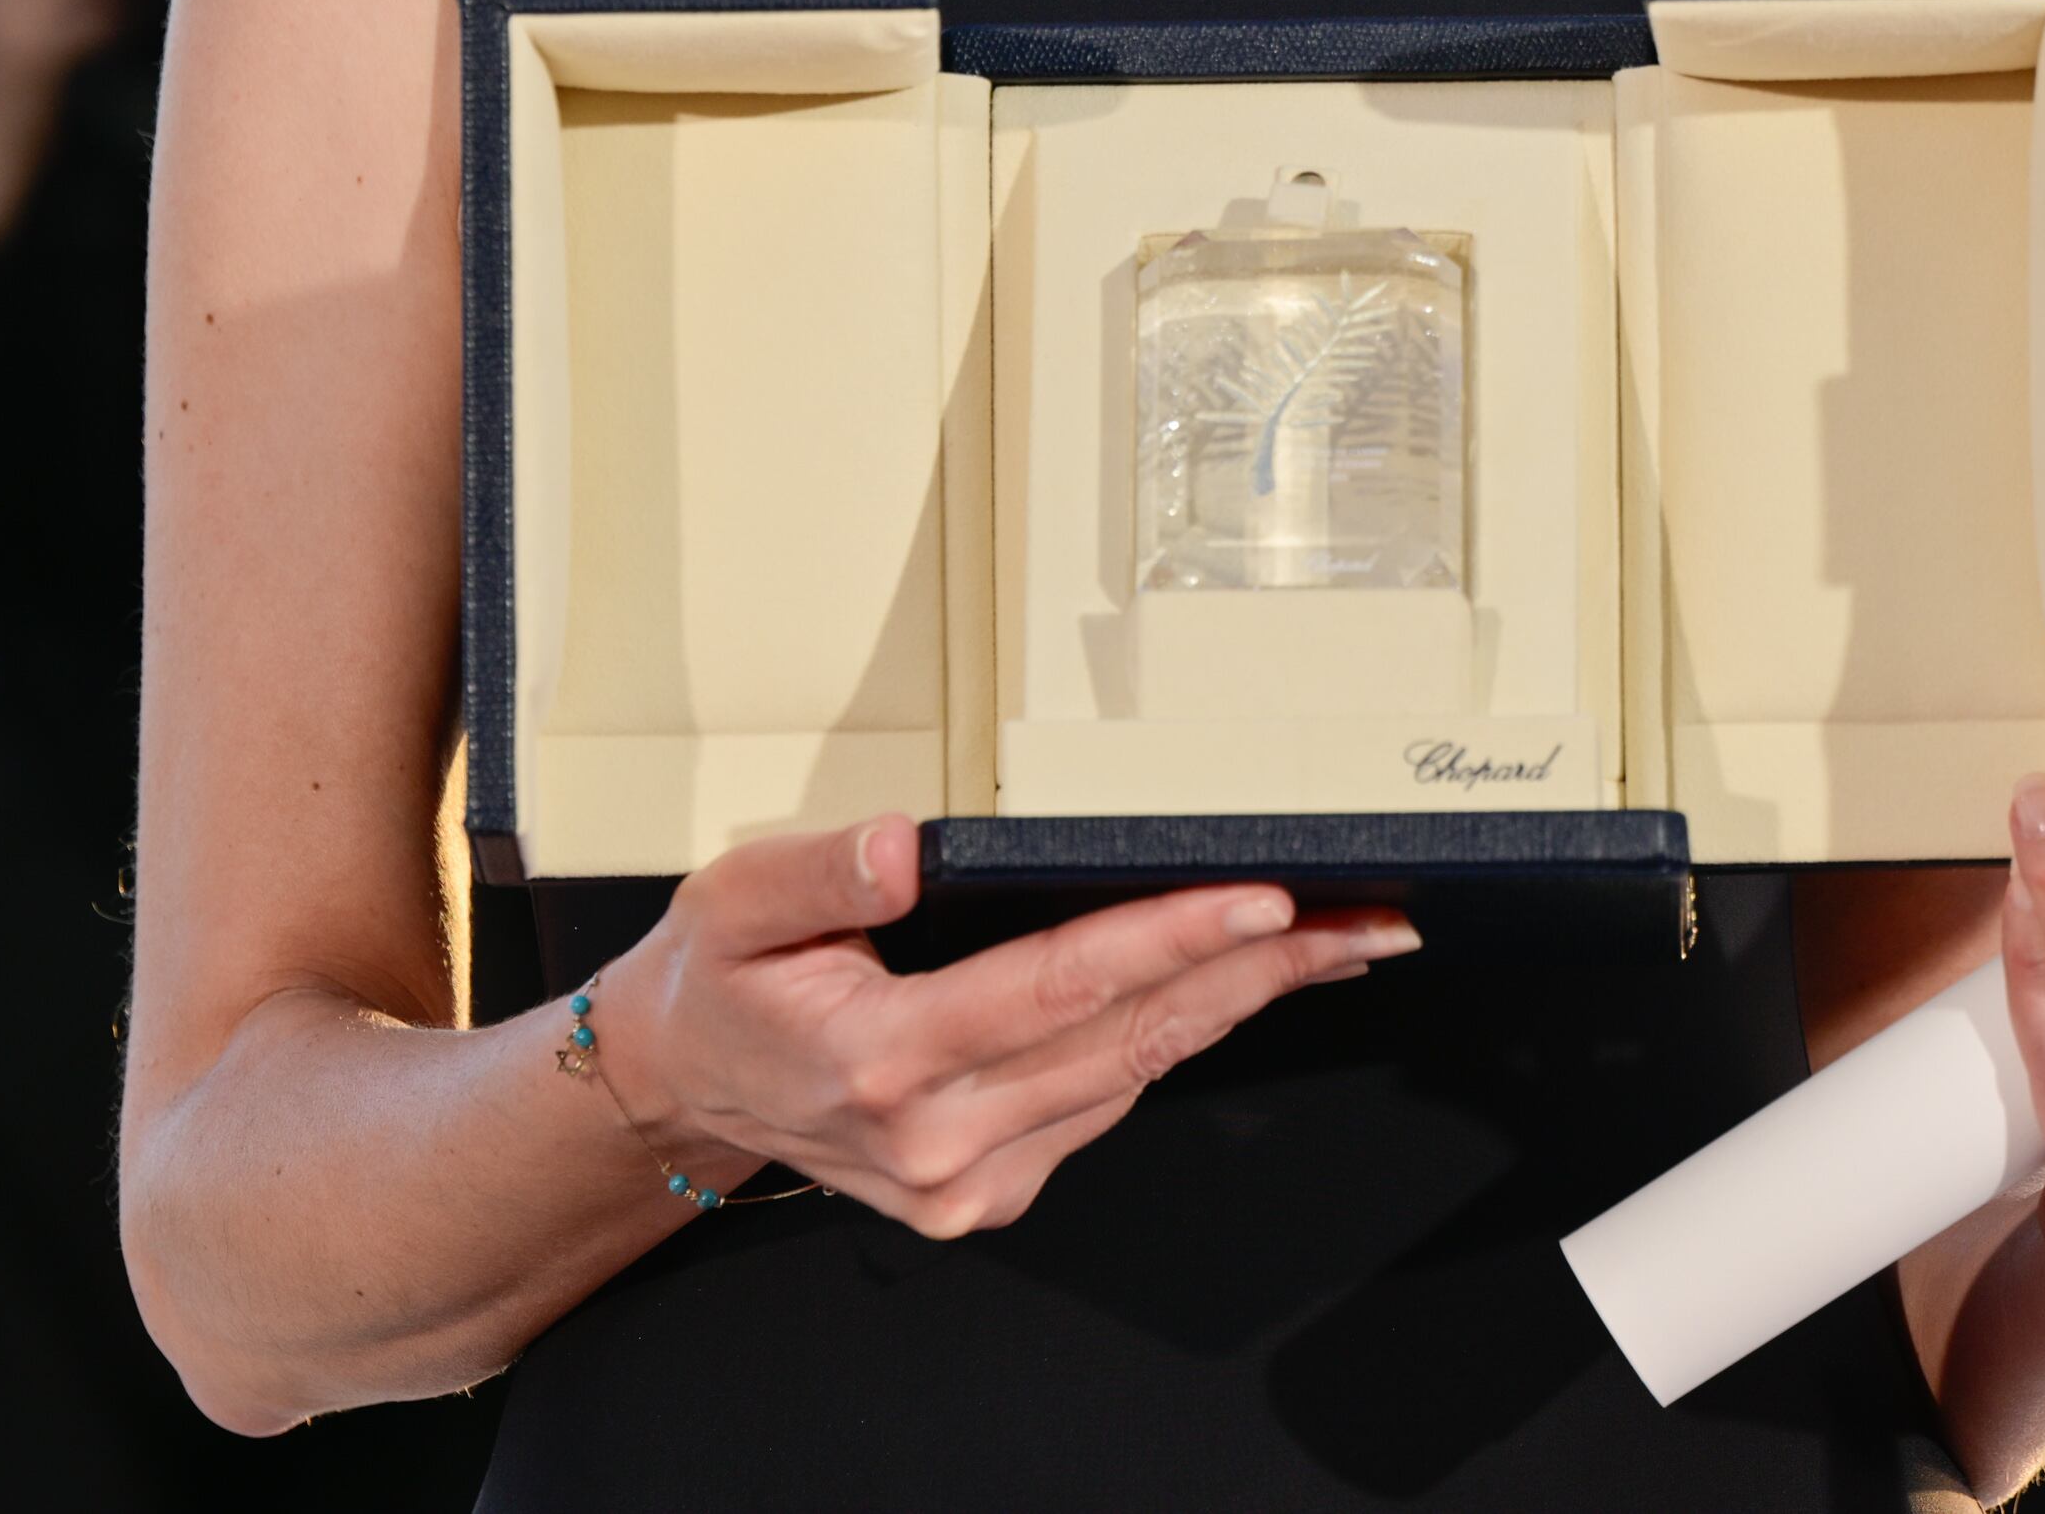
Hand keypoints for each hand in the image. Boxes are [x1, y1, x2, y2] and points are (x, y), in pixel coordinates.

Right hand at [578, 816, 1414, 1238]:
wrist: (681, 1089)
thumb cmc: (718, 983)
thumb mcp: (733, 900)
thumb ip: (821, 872)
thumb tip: (903, 847)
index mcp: (881, 1060)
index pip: (1061, 987)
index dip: (1173, 938)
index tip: (1266, 900)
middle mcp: (936, 1137)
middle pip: (1130, 1038)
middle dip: (1258, 972)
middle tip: (1363, 926)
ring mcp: (965, 1182)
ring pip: (1129, 1076)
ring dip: (1231, 1005)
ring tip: (1323, 944)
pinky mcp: (982, 1197)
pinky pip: (1097, 1106)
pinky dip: (1160, 1042)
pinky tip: (1214, 989)